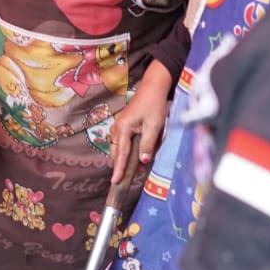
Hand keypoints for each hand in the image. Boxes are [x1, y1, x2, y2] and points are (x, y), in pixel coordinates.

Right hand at [110, 60, 172, 185]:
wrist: (153, 88)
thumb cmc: (154, 105)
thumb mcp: (154, 126)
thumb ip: (147, 145)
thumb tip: (142, 161)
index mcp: (123, 128)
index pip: (121, 154)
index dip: (119, 169)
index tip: (115, 182)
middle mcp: (117, 128)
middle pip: (116, 152)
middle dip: (121, 164)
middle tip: (128, 176)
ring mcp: (119, 125)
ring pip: (118, 147)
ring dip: (125, 157)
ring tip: (134, 166)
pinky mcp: (124, 124)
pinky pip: (122, 141)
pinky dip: (127, 149)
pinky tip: (136, 152)